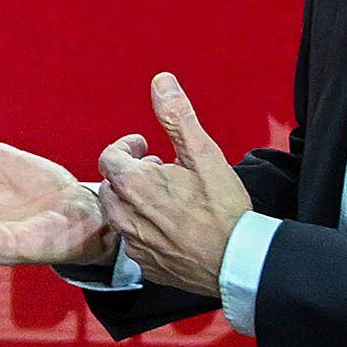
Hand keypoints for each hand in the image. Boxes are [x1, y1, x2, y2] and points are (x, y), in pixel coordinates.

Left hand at [98, 73, 250, 295]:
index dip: (126, 148)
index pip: (109, 156)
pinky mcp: (144, 264)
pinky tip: (171, 226)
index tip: (145, 147)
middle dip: (131, 174)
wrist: (237, 261)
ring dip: (136, 201)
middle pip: (112, 185)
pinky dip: (146, 228)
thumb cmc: (223, 209)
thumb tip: (161, 82)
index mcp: (133, 184)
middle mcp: (124, 215)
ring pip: (121, 214)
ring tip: (166, 198)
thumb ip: (177, 117)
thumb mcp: (203, 155)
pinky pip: (134, 241)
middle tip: (158, 172)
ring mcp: (133, 243)